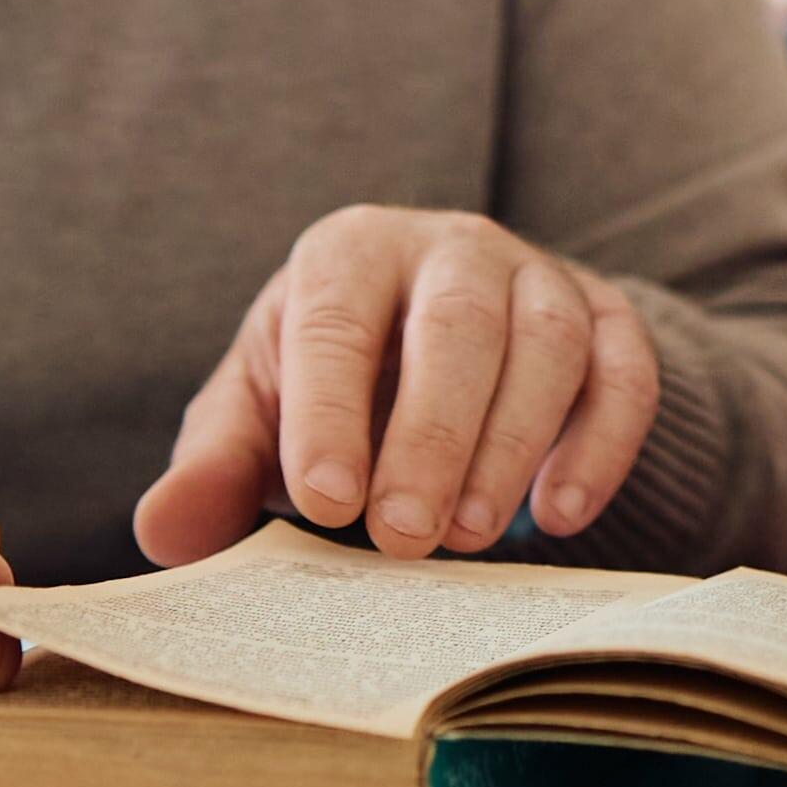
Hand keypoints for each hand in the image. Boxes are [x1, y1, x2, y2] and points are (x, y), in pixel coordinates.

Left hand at [134, 206, 662, 567]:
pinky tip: (562, 517)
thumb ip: (214, 470)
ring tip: (471, 539)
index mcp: (347, 253)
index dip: (331, 412)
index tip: (325, 503)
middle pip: (455, 326)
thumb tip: (161, 532)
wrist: (432, 350)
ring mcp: (536, 275)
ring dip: (513, 444)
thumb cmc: (332, 387)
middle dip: (433, 437)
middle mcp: (447, 246)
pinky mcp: (605, 318)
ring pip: (547, 341)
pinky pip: (624, 368)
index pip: (336, 322)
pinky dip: (602, 442)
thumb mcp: (258, 416)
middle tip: (406, 540)